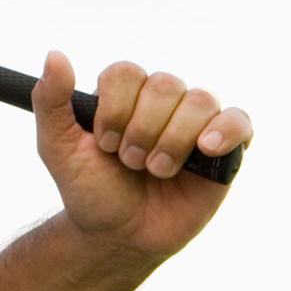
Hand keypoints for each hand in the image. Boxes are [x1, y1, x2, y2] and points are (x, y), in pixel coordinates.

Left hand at [32, 51, 251, 263]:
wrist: (118, 235)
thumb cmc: (89, 189)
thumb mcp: (57, 146)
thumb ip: (50, 100)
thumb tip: (54, 55)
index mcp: (123, 95)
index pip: (126, 73)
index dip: (115, 108)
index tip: (104, 143)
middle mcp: (161, 103)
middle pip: (164, 85)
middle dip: (142, 130)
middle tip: (129, 162)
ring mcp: (195, 124)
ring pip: (199, 101)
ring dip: (173, 140)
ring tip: (156, 170)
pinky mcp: (225, 150)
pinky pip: (239, 121)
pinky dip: (225, 130)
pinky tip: (205, 149)